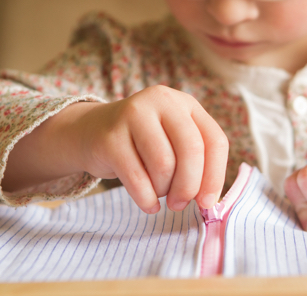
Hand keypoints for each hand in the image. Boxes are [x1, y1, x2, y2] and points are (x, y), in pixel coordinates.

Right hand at [70, 85, 228, 212]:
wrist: (91, 131)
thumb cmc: (142, 143)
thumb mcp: (173, 140)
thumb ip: (195, 161)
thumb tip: (208, 200)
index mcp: (185, 103)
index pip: (214, 140)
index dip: (215, 176)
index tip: (208, 202)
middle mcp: (162, 101)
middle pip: (192, 150)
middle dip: (189, 186)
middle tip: (180, 204)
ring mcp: (134, 115)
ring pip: (164, 164)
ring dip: (164, 190)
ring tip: (158, 192)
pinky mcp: (111, 137)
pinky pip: (137, 178)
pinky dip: (146, 199)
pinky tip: (148, 203)